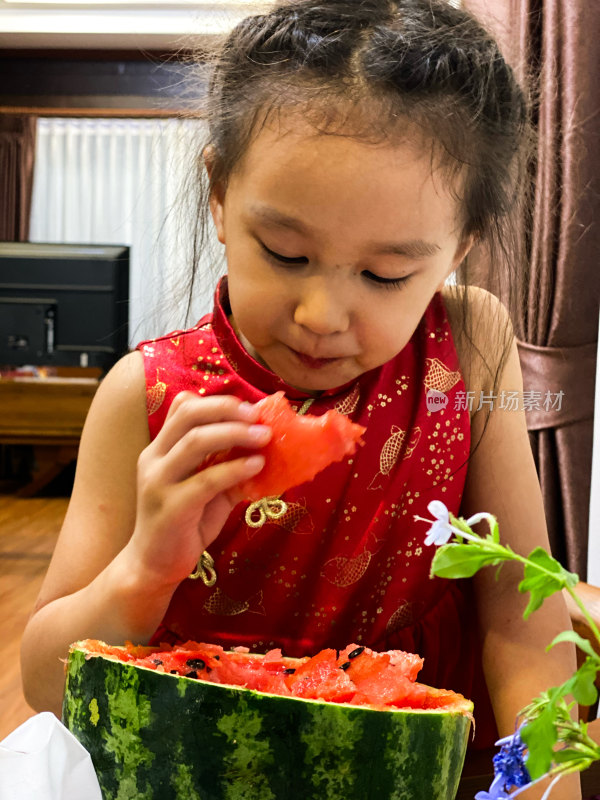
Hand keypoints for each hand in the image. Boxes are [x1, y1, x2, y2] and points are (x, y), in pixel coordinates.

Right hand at [123, 392, 269, 588]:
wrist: (153, 565)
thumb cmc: (184, 522)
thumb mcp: (208, 488)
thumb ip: (228, 466)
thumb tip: (266, 447)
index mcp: (161, 448)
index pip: (183, 406)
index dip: (217, 401)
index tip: (249, 407)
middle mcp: (154, 458)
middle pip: (188, 414)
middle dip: (227, 409)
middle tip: (258, 416)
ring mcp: (158, 482)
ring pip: (195, 442)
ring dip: (235, 434)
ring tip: (264, 436)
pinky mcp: (170, 508)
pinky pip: (206, 480)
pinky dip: (234, 469)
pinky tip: (256, 466)